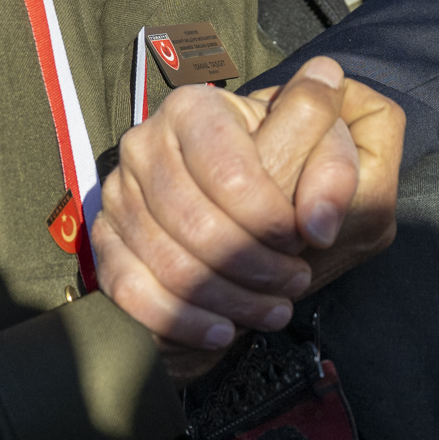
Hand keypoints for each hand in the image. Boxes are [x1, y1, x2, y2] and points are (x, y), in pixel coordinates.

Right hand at [92, 58, 402, 378]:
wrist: (239, 194)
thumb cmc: (284, 167)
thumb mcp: (320, 151)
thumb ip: (332, 169)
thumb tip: (321, 224)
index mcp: (194, 108)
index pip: (230, 173)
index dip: (270, 218)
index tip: (305, 242)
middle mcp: (144, 143)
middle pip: (196, 223)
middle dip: (254, 265)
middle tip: (296, 282)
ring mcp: (119, 194)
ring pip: (169, 263)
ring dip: (229, 299)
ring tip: (275, 310)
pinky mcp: (105, 238)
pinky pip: (130, 289)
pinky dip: (180, 319)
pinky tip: (223, 331)